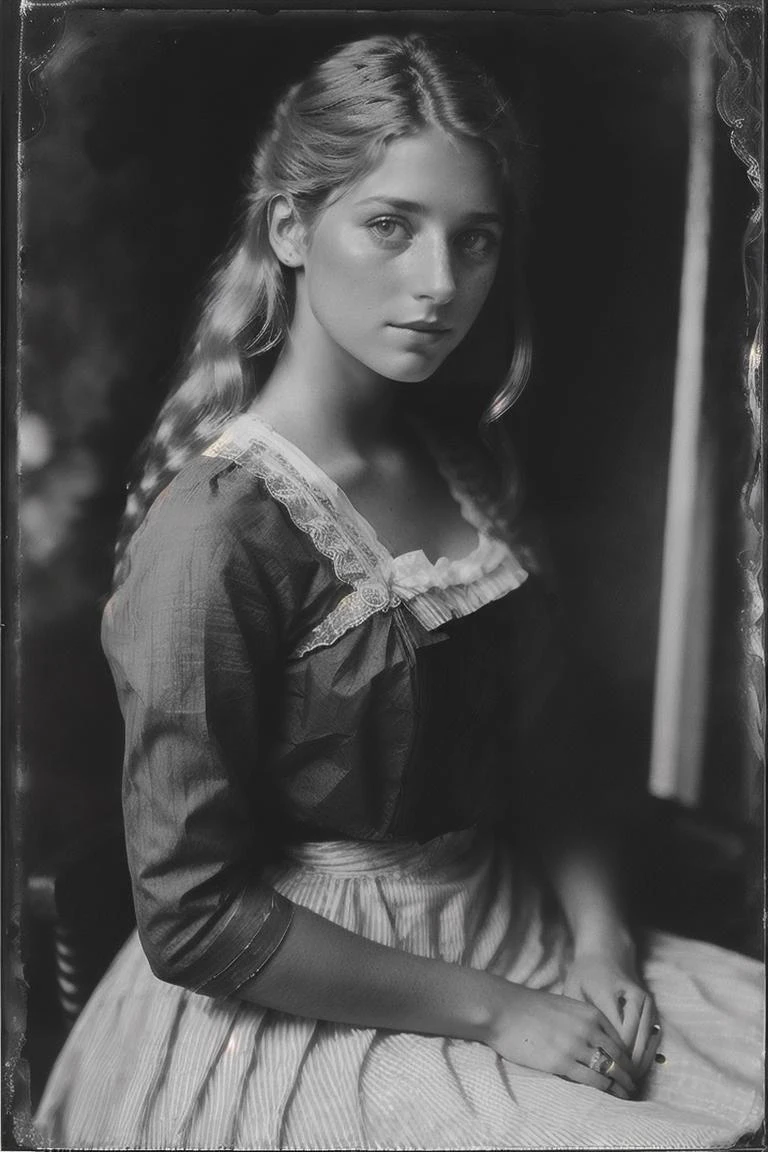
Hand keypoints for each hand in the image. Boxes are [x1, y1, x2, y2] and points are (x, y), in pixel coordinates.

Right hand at [485, 979, 636, 1098]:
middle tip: (632, 1085)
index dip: (626, 1056)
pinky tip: (609, 1095)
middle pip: (618, 1057)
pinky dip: (605, 1089)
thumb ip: (581, 1020)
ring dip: (620, 1085)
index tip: (629, 1067)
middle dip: (628, 1073)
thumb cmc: (528, 1008)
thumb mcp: (563, 1006)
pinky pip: (592, 1079)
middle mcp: (588, 1029)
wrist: (504, 1010)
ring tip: (625, 1094)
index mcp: (589, 1013)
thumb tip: (590, 1036)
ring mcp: (576, 1046)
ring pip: (609, 1070)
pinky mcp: (562, 1063)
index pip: (619, 1039)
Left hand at [563, 948, 660, 1085]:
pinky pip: (652, 1037)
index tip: (603, 1076)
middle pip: (634, 1042)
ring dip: (637, 1064)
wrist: (606, 955)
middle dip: (625, 1067)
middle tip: (615, 1087)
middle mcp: (634, 998)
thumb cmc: (584, 975)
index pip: (617, 1036)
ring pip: (646, 1042)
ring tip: (625, 1083)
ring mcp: (647, 1003)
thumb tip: (577, 1049)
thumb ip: (577, 1018)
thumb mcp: (573, 990)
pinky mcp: (652, 1009)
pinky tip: (636, 1069)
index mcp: (612, 994)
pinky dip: (645, 1054)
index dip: (611, 1059)